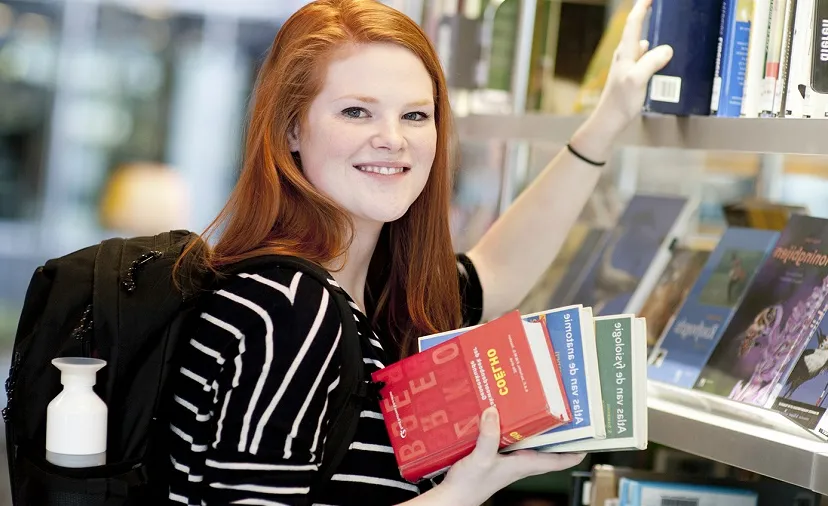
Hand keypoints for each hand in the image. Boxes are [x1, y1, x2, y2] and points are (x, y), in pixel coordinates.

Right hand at [438, 407, 585, 505]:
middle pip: (548, 447)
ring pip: (529, 441)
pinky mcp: (494, 454)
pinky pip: (510, 438)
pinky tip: (502, 413)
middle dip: (557, 431)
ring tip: (538, 404)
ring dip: (535, 426)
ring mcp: (508, 458)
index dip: (576, 450)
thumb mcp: (480, 458)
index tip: (589, 436)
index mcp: (525, 464)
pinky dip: (510, 426)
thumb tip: (494, 412)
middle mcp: (520, 461)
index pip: (560, 460)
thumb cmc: (470, 485)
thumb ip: (489, 436)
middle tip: (565, 409)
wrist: (453, 497)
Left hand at [570, 0, 673, 160]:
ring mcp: (627, 66)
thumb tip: (667, 49)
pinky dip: (655, 55)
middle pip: (637, 31)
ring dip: (654, 39)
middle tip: (665, 12)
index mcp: (625, 52)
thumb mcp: (637, 79)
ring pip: (643, 46)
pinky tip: (666, 61)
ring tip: (672, 35)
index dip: (642, 7)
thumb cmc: (621, 101)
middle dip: (649, 18)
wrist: (608, 121)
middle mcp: (625, 56)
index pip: (633, 22)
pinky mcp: (631, 76)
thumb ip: (651, 62)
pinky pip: (646, 59)